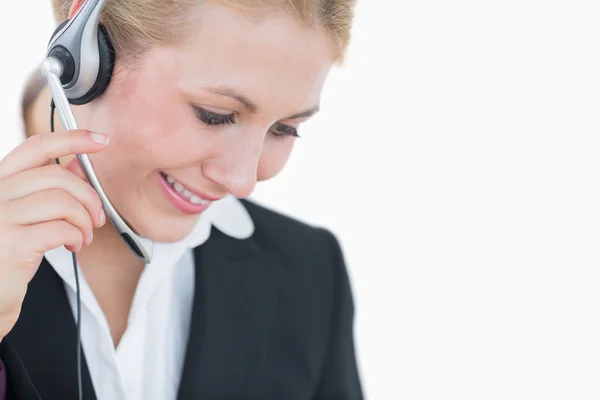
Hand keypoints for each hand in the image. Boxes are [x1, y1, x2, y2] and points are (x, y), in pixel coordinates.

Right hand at [0, 130, 108, 339]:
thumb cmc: (6, 258)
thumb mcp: (28, 217)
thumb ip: (49, 190)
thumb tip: (78, 165)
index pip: (35, 147)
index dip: (72, 139)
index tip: (101, 140)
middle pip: (56, 176)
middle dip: (88, 196)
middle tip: (96, 217)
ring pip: (62, 202)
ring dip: (84, 220)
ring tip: (84, 236)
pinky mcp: (10, 245)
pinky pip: (62, 229)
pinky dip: (78, 236)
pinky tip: (74, 246)